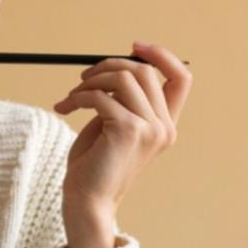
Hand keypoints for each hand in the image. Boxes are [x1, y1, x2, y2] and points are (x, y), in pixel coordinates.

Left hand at [52, 41, 191, 247]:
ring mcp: (150, 129)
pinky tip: (65, 108)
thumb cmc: (94, 165)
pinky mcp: (129, 130)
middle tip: (83, 78)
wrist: (86, 202)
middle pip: (145, 71)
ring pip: (123, 78)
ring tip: (71, 97)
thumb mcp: (113, 124)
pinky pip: (101, 96)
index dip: (162, 55)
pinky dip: (78, 97)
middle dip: (109, 66)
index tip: (135, 45)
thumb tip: (114, 63)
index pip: (181, 78)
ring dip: (90, 81)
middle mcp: (164, 127)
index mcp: (165, 126)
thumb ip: (121, 97)